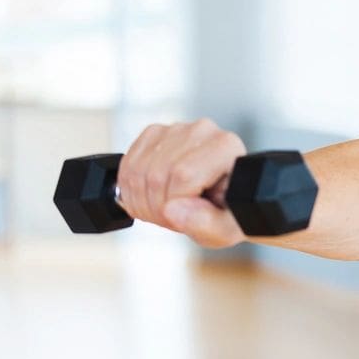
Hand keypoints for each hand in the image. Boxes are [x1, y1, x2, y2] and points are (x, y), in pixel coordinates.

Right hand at [116, 119, 247, 247]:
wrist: (227, 201)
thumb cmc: (231, 213)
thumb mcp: (229, 228)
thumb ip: (207, 223)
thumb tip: (172, 209)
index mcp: (226, 147)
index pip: (183, 175)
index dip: (173, 206)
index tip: (181, 221)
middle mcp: (202, 131)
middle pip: (157, 174)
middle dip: (157, 209)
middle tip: (172, 220)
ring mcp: (176, 130)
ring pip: (138, 172)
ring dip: (142, 203)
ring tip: (165, 212)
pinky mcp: (154, 134)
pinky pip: (127, 166)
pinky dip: (130, 190)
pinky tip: (151, 199)